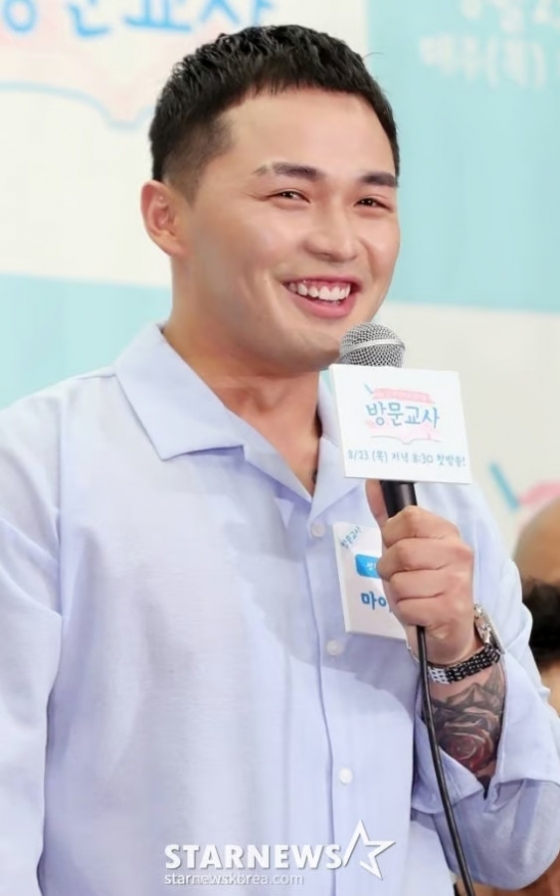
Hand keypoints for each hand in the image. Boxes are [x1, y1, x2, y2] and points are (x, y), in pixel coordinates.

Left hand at [366, 481, 478, 665]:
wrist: (450, 631)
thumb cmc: (424, 585)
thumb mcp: (406, 548)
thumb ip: (389, 517)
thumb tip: (372, 482)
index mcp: (448, 532)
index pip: (408, 518)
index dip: (392, 536)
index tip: (398, 548)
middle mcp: (458, 553)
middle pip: (401, 551)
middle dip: (390, 569)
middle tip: (403, 578)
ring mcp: (457, 582)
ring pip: (400, 581)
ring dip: (397, 593)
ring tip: (413, 596)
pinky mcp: (450, 610)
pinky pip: (406, 606)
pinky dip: (405, 612)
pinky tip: (419, 613)